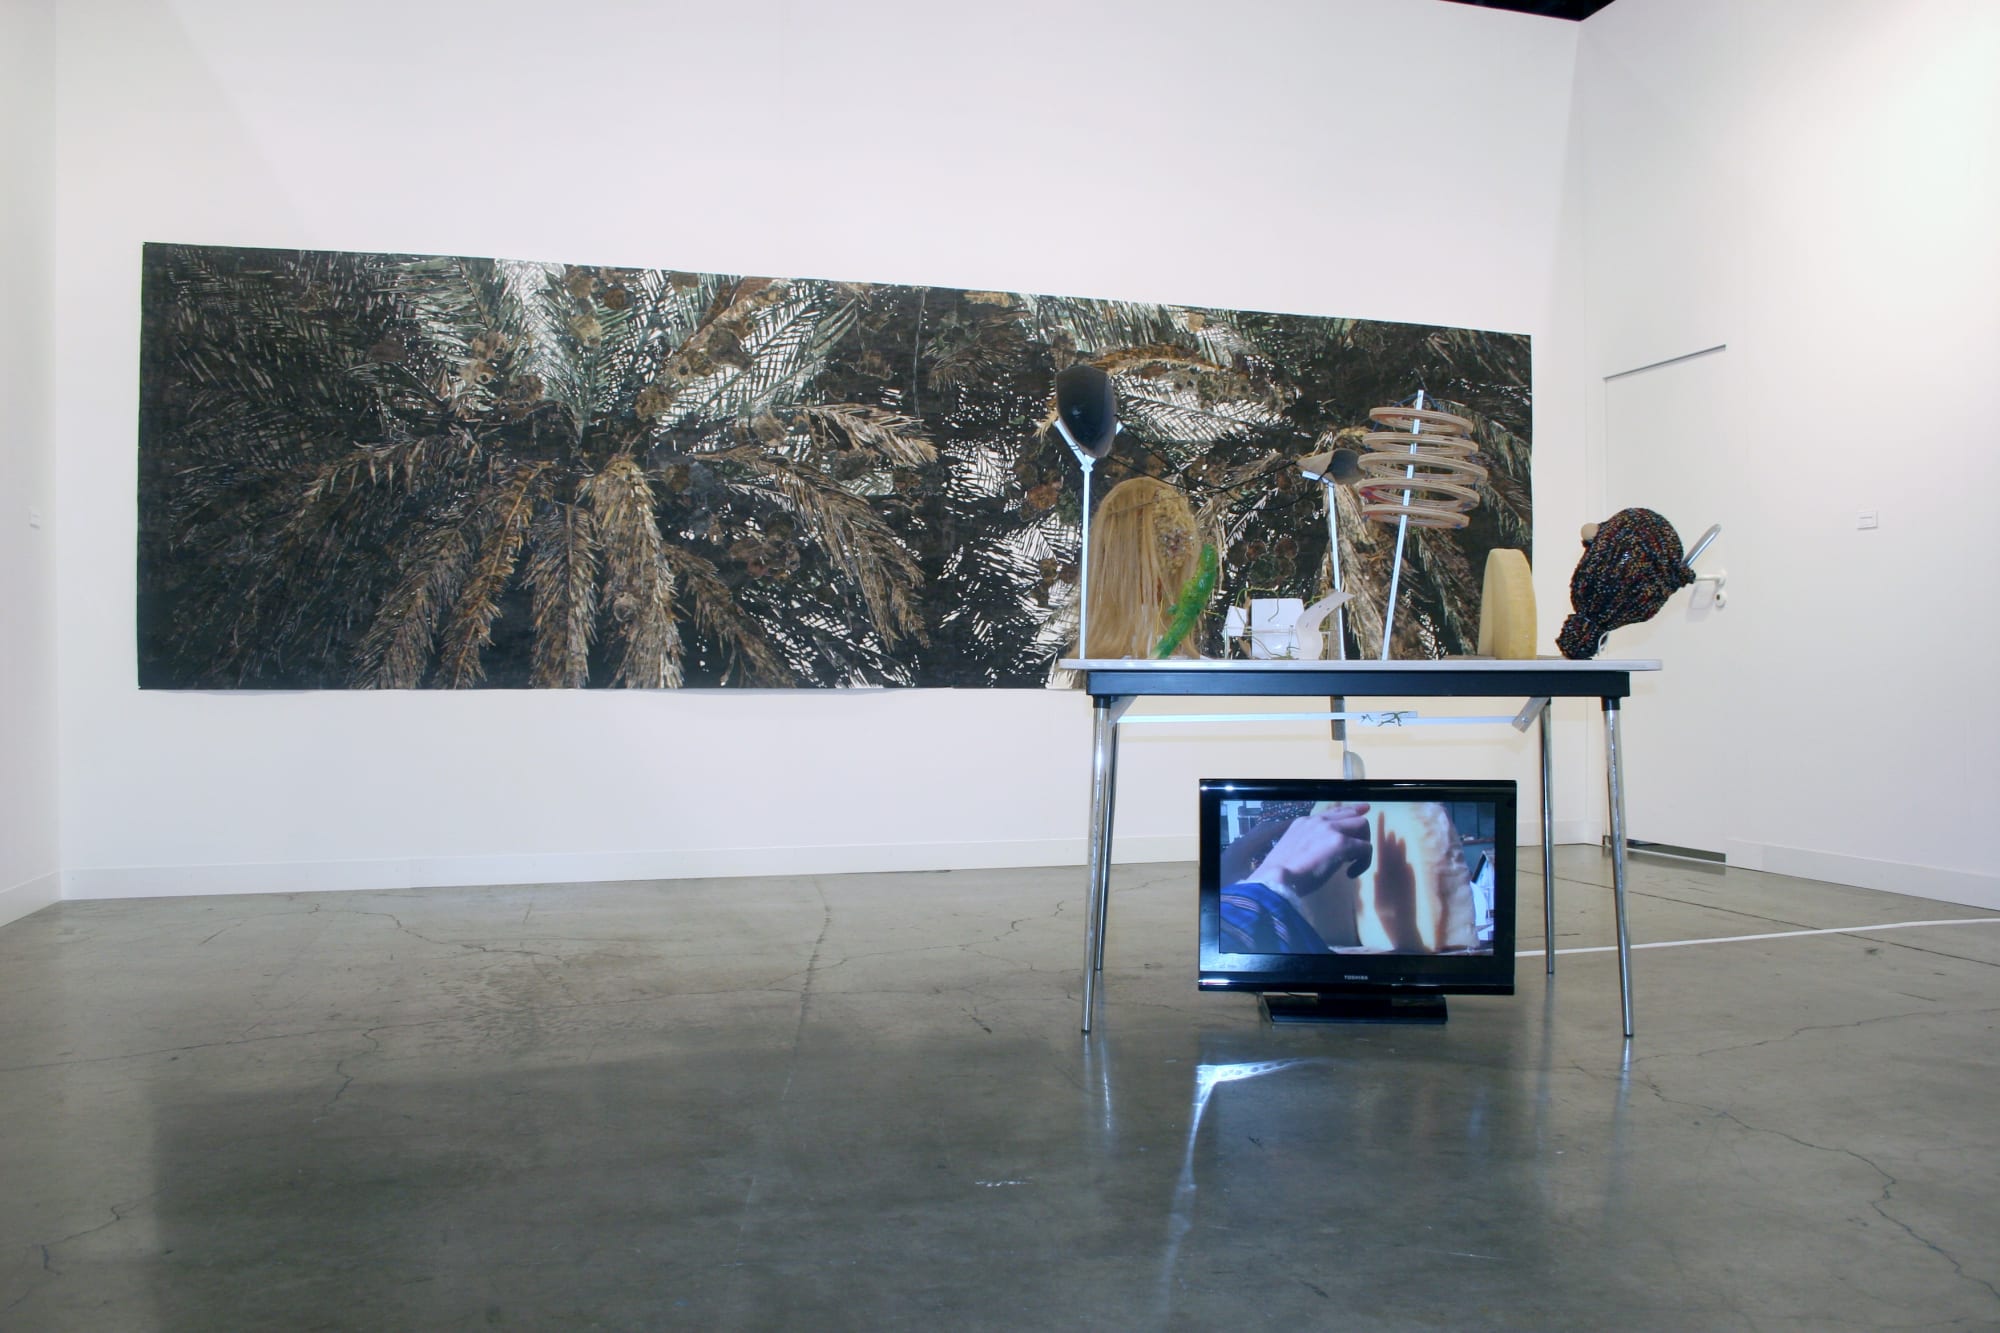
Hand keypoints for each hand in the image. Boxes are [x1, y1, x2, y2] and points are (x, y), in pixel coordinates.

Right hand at [1244, 803, 1372, 898]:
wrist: (1277, 879)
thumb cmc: (1279, 873)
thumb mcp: (1290, 849)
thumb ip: (1306, 844)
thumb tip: (1318, 853)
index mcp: (1304, 822)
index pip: (1334, 811)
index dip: (1351, 811)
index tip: (1363, 810)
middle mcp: (1319, 821)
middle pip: (1353, 815)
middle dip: (1360, 834)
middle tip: (1356, 852)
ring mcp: (1331, 829)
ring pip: (1363, 825)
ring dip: (1363, 844)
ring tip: (1353, 862)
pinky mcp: (1341, 843)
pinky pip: (1366, 847)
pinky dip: (1363, 862)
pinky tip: (1351, 874)